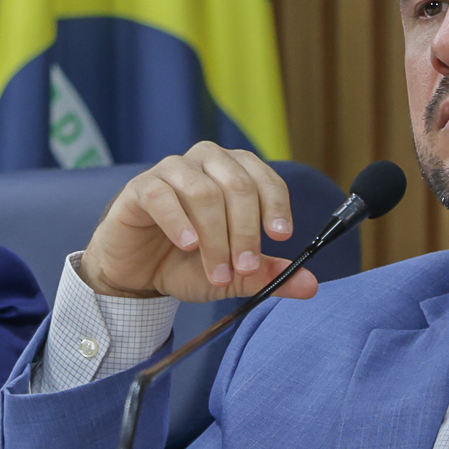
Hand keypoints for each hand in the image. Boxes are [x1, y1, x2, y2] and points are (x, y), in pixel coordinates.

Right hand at [77, 141, 319, 303]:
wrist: (138, 274)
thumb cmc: (186, 264)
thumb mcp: (232, 274)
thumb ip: (267, 275)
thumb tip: (310, 285)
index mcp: (234, 173)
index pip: (264, 178)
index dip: (275, 204)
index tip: (281, 236)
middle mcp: (206, 162)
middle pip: (237, 185)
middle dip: (245, 231)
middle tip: (245, 267)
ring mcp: (171, 171)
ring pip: (204, 192)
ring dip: (215, 237)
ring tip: (217, 271)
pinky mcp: (140, 187)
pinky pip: (162, 195)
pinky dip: (179, 222)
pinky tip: (188, 245)